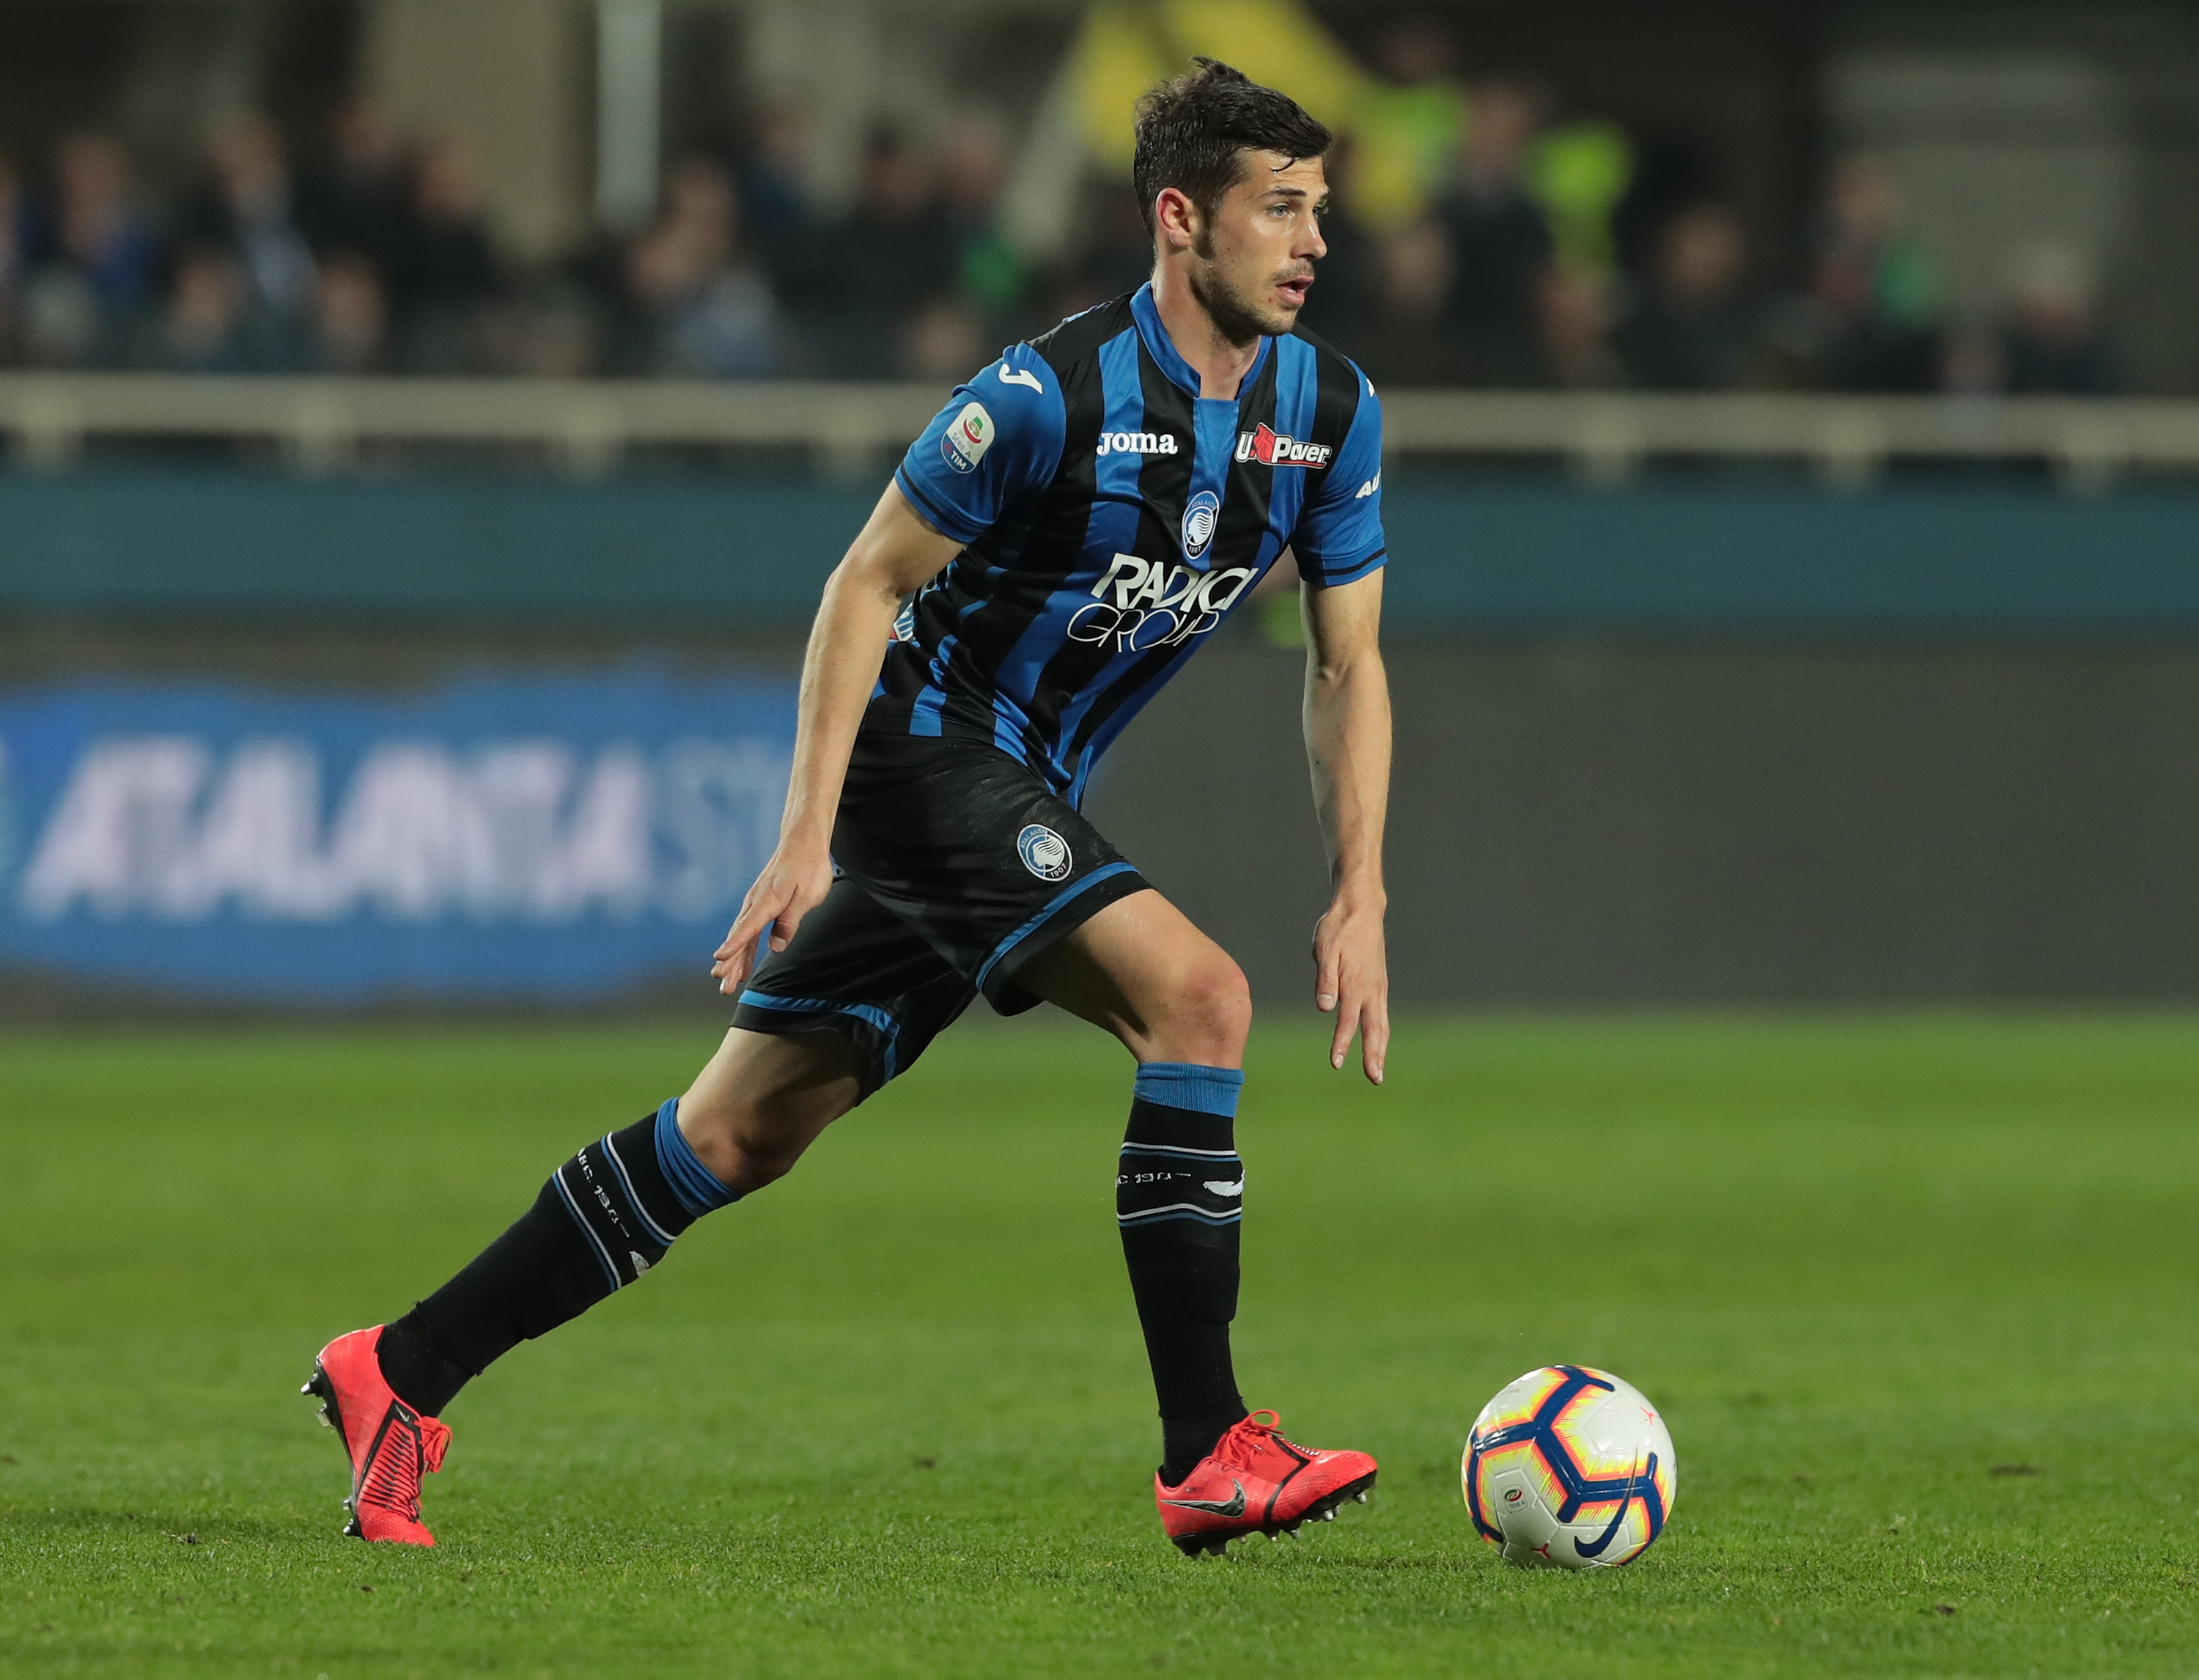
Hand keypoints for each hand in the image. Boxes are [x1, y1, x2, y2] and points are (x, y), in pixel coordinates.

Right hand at [711, 843, 834, 995]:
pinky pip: (748, 930)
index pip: (748, 927)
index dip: (734, 945)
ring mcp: (756, 903)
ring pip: (742, 935)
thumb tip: (776, 946)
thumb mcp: (808, 895)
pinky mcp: (760, 904)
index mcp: (768, 900)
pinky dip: (742, 947)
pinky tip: (740, 963)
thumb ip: (790, 920)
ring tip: (725, 982)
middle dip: (730, 961)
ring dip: (734, 959)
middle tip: (721, 983)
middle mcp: (756, 902)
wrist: (802, 842)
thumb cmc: (809, 867)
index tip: (720, 959)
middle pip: (740, 936)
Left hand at [1311, 891, 1388, 1084]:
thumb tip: (1324, 1008)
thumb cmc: (1338, 928)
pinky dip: (1382, 1032)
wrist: (1361, 908)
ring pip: (1382, 1024)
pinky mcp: (1379, 983)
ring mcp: (1378, 987)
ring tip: (1378, 1071)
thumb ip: (1325, 980)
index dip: (1341, 1044)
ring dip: (1380, 1049)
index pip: (1347, 1021)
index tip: (1336, 1063)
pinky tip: (1379, 1041)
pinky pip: (1383, 1014)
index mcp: (1355, 984)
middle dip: (1373, 1056)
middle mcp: (1371, 989)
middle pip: (1374, 1029)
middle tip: (1374, 1079)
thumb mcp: (1325, 950)